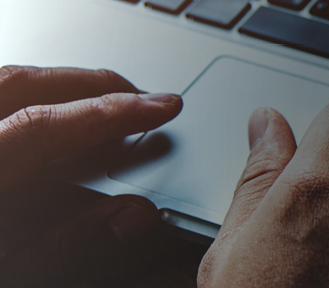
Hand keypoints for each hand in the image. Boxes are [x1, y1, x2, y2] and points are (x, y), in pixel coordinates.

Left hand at [0, 66, 183, 286]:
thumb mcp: (10, 275)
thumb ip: (66, 243)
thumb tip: (131, 216)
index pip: (44, 124)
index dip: (110, 113)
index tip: (160, 108)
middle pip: (21, 84)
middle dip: (90, 84)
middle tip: (142, 97)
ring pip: (3, 83)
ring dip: (57, 86)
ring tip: (102, 103)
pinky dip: (28, 100)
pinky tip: (50, 120)